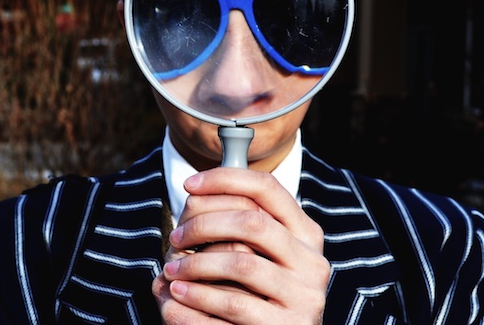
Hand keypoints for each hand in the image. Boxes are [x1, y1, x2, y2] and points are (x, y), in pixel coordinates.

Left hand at [152, 168, 329, 323]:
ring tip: (171, 271)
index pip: (267, 188)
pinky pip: (236, 304)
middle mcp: (312, 261)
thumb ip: (240, 225)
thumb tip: (197, 190)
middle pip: (252, 222)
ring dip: (196, 263)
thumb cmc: (258, 297)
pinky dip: (200, 295)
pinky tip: (179, 293)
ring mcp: (305, 295)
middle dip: (204, 224)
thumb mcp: (258, 256)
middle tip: (176, 238)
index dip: (225, 179)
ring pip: (242, 263)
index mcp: (306, 234)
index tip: (189, 184)